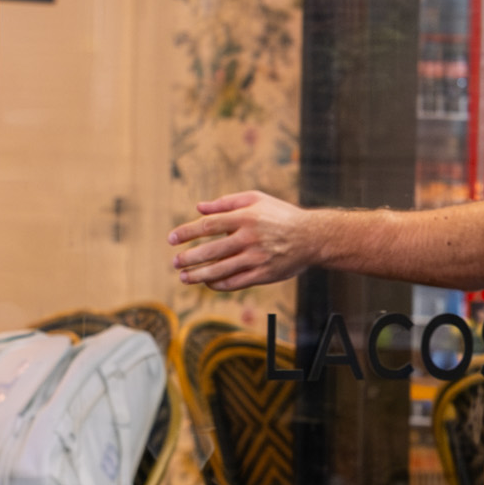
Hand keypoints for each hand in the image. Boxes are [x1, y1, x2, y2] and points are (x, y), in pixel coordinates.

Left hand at [168, 191, 314, 289]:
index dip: (187, 232)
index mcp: (245, 217)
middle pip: (210, 251)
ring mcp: (256, 258)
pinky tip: (207, 283)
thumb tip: (198, 207)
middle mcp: (249, 238)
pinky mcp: (262, 274)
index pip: (208, 225)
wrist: (312, 237)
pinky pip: (235, 283)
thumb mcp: (256, 199)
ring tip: (184, 277)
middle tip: (174, 262)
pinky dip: (218, 284)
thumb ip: (226, 203)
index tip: (171, 239)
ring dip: (198, 275)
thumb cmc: (281, 215)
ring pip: (220, 270)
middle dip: (188, 258)